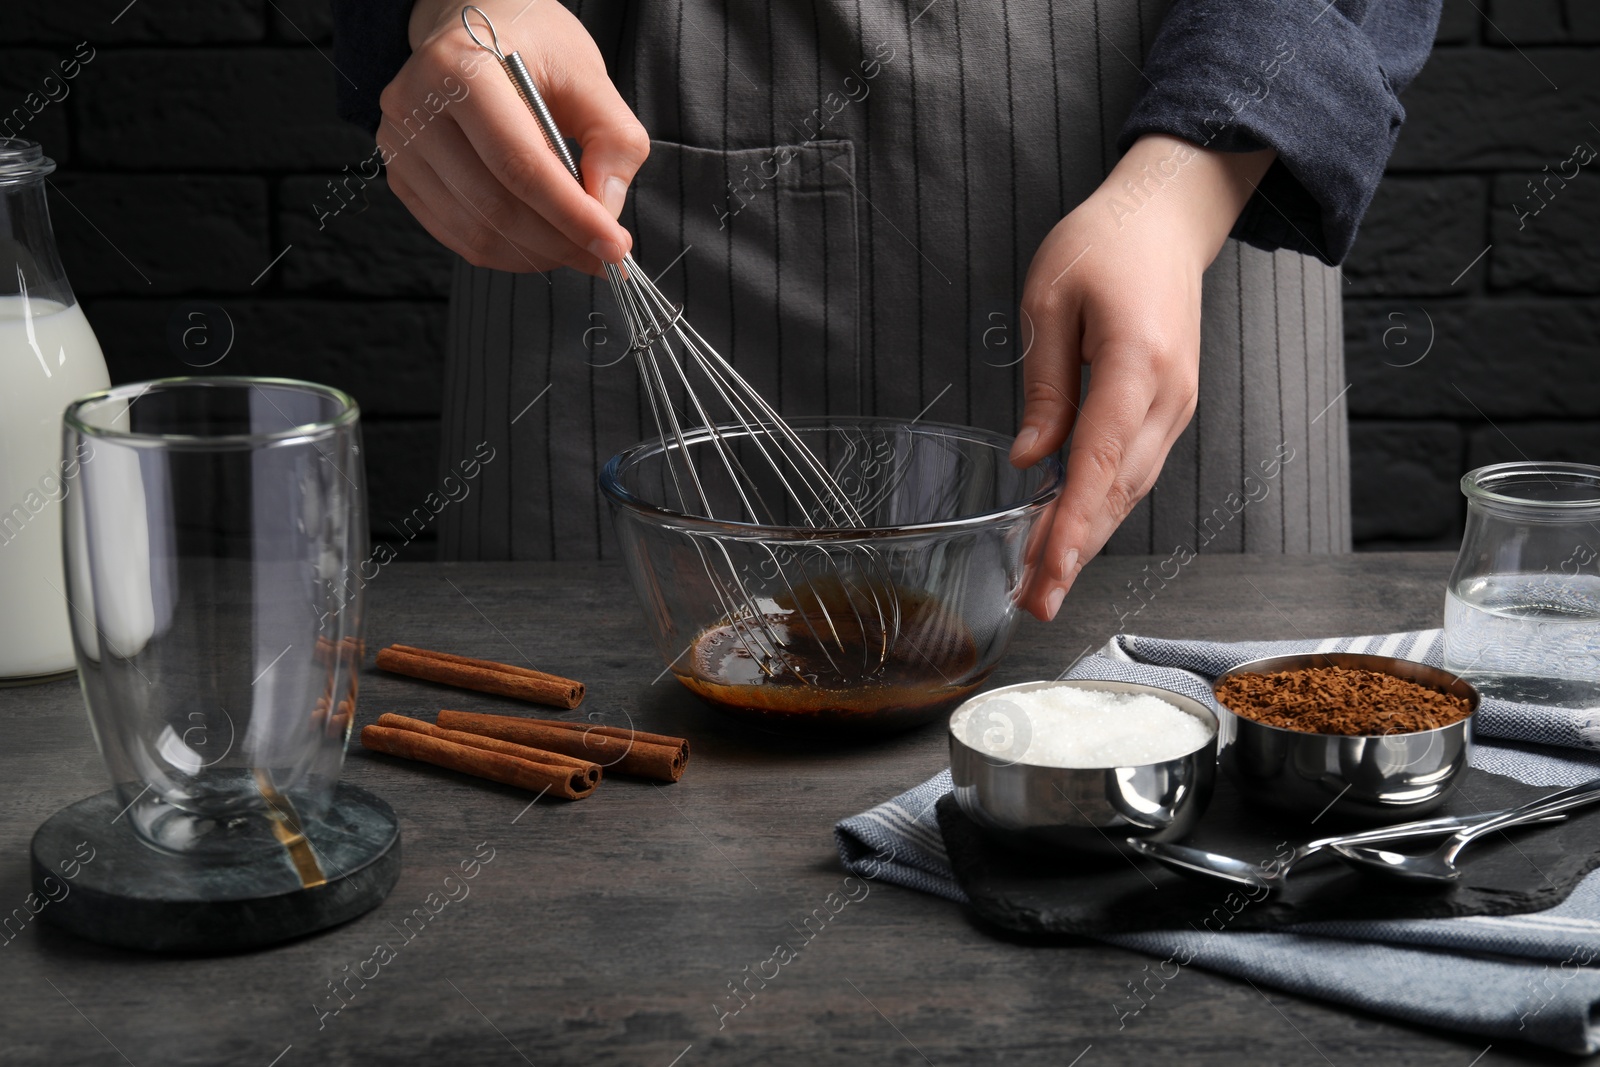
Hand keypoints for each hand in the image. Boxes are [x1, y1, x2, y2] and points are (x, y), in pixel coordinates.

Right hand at [379, 0, 648, 275]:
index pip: (519, 164)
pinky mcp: (400, 173)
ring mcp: (400, 143)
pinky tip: (538, 242)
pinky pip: (456, 235)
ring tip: (575, 248)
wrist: (477, 27)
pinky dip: (506, 251)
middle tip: (602, 255)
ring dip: (535, 254)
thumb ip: (613, 140)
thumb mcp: (588, 75)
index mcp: (460, 69)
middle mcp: (416, 105)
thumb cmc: (533, 47)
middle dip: (558, 242)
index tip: (614, 246)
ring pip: (474, 230)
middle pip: (495, 205)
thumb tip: (606, 210)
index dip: (571, 215)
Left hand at [1010, 134, 1273, 620]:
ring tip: (1043, 580)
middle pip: (1117, 489)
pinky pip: (1134, 468)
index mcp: (1135, 361)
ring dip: (1088, 536)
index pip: (1099, 460)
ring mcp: (1176, 404)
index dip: (1073, 523)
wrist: (1166, 219)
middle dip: (1075, 550)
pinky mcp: (1171, 407)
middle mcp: (1167, 393)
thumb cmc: (1103, 244)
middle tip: (1033, 600)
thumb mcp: (1049, 301)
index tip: (1049, 570)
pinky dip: (1102, 505)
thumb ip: (1043, 388)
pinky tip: (1069, 532)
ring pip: (1130, 488)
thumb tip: (1028, 462)